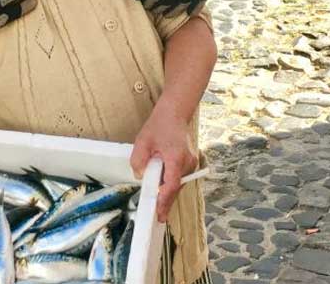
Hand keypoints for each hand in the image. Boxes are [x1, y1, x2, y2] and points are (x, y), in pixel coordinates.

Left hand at [130, 103, 198, 222]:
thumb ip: (138, 161)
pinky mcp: (190, 163)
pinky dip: (171, 183)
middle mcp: (187, 162)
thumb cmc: (159, 126)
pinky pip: (179, 177)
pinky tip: (162, 187)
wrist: (174, 113)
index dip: (164, 201)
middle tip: (158, 216)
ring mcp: (191, 163)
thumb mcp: (142, 142)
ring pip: (178, 183)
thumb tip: (141, 177)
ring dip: (167, 191)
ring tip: (158, 203)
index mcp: (176, 158)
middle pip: (176, 187)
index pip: (171, 185)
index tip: (159, 214)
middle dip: (165, 200)